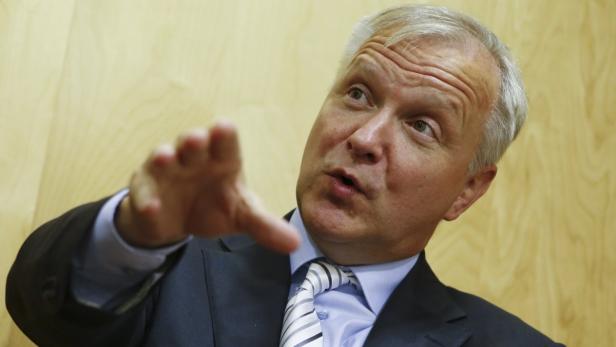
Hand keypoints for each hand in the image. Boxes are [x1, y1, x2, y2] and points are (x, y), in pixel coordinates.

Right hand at [115, 121, 299, 252]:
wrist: (177, 221)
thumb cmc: (215, 206)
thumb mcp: (242, 216)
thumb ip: (264, 226)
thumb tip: (295, 243)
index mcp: (222, 159)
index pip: (225, 142)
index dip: (224, 135)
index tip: (224, 129)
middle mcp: (194, 158)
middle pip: (193, 142)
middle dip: (194, 140)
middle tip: (198, 139)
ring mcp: (166, 170)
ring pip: (163, 157)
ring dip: (164, 157)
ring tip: (166, 158)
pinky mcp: (145, 188)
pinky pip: (143, 191)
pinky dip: (146, 198)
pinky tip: (152, 207)